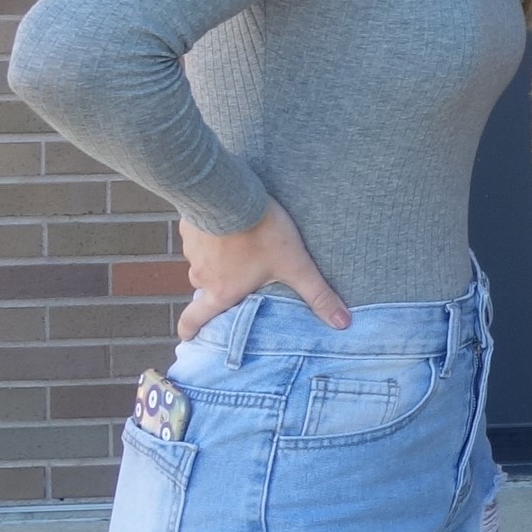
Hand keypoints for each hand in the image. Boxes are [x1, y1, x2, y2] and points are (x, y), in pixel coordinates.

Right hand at [176, 198, 348, 340]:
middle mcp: (200, 275)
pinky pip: (200, 236)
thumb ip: (317, 294)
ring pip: (203, 262)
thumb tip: (342, 324)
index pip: (194, 320)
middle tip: (233, 284)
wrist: (231, 194)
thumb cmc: (262, 233)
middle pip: (204, 289)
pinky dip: (212, 235)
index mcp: (220, 291)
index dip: (190, 330)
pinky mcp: (191, 226)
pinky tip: (228, 224)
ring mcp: (192, 250)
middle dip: (216, 290)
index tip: (189, 337)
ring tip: (238, 248)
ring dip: (216, 260)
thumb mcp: (295, 265)